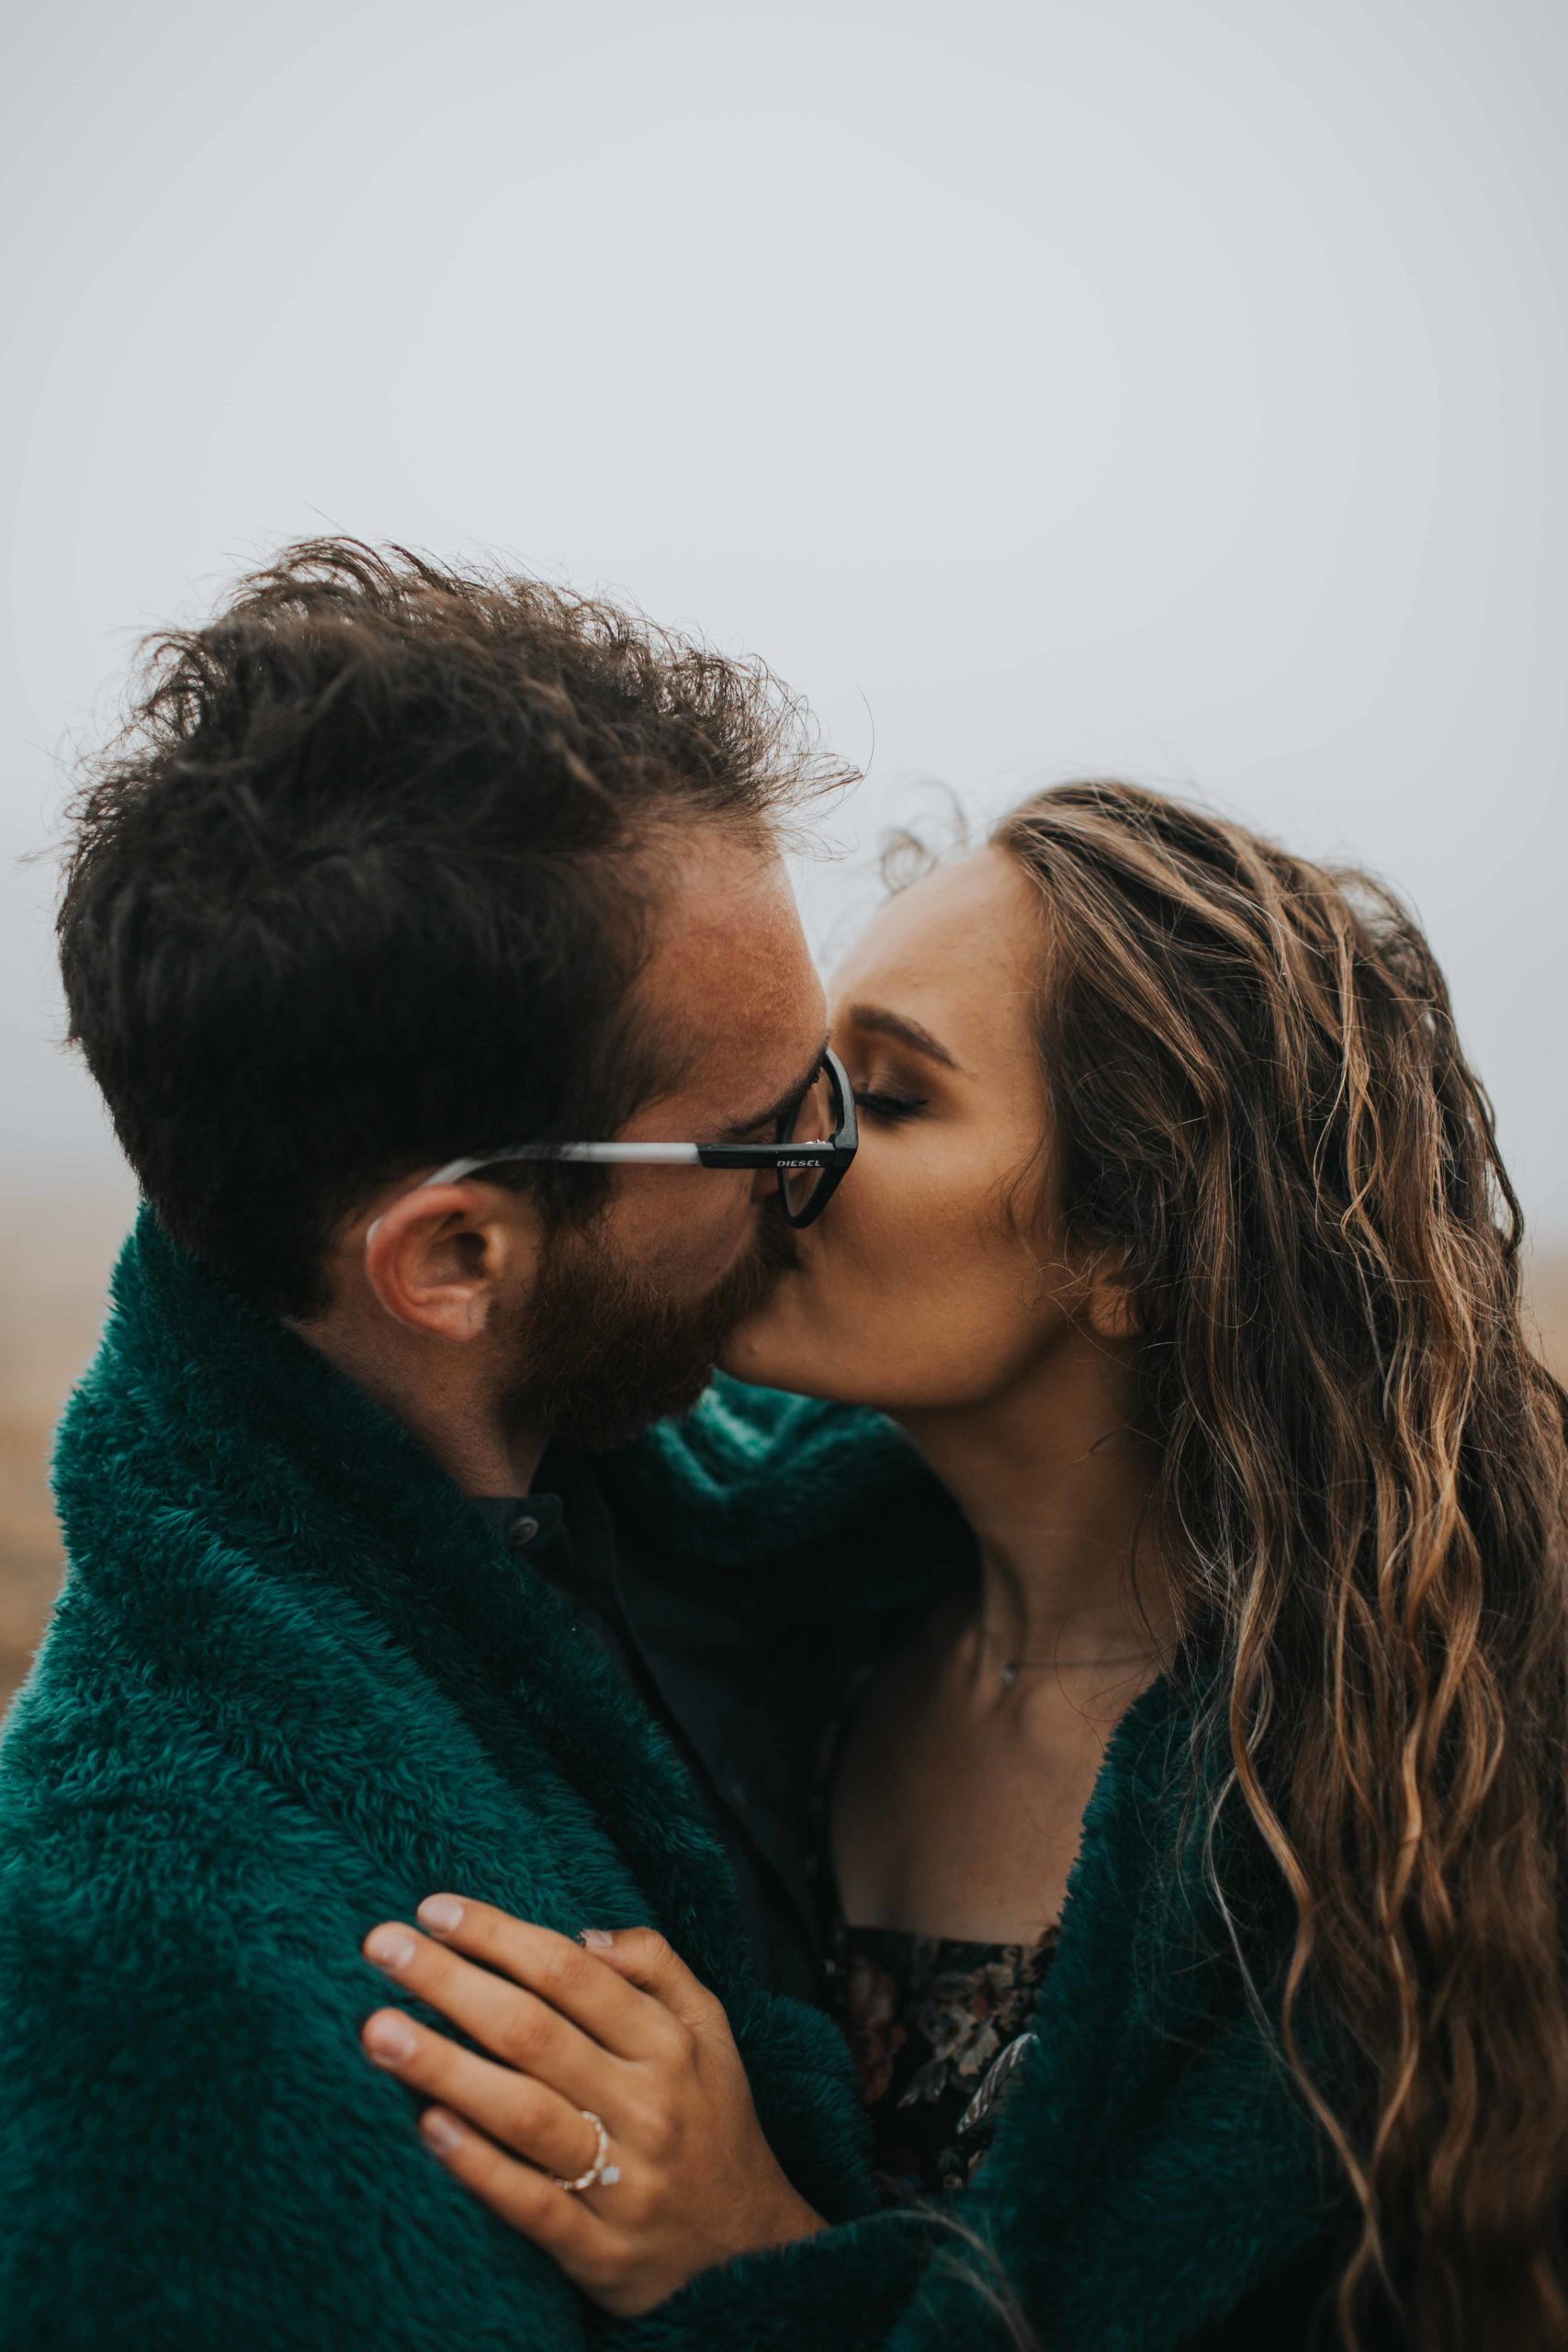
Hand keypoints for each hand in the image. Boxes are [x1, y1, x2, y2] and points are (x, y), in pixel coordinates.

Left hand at [358, 1900, 824, 2316]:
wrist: (751, 2249)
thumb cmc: (710, 2120)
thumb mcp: (711, 2030)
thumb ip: (657, 1966)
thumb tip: (582, 1931)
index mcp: (668, 2044)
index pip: (570, 1973)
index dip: (498, 1935)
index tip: (432, 1908)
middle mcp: (646, 2104)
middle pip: (535, 2033)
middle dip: (452, 1983)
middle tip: (382, 1947)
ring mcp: (624, 2180)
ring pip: (526, 2114)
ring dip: (447, 2068)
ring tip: (379, 2032)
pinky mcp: (600, 2251)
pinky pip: (532, 2205)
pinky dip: (479, 2166)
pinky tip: (427, 2126)